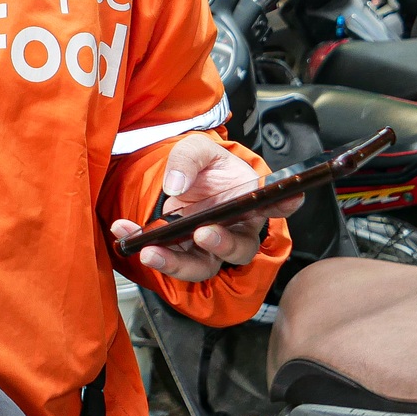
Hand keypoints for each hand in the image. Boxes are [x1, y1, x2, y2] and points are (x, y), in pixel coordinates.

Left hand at [108, 134, 300, 281]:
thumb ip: (188, 158)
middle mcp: (236, 229)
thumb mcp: (196, 149)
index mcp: (250, 200)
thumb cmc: (203, 168)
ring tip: (151, 251)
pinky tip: (125, 232)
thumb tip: (176, 184)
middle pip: (240, 249)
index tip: (291, 198)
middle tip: (203, 234)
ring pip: (203, 266)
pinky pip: (168, 259)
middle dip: (222, 244)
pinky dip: (145, 247)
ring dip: (176, 262)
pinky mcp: (184, 253)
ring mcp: (209, 247)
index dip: (287, 203)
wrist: (180, 180)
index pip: (277, 204)